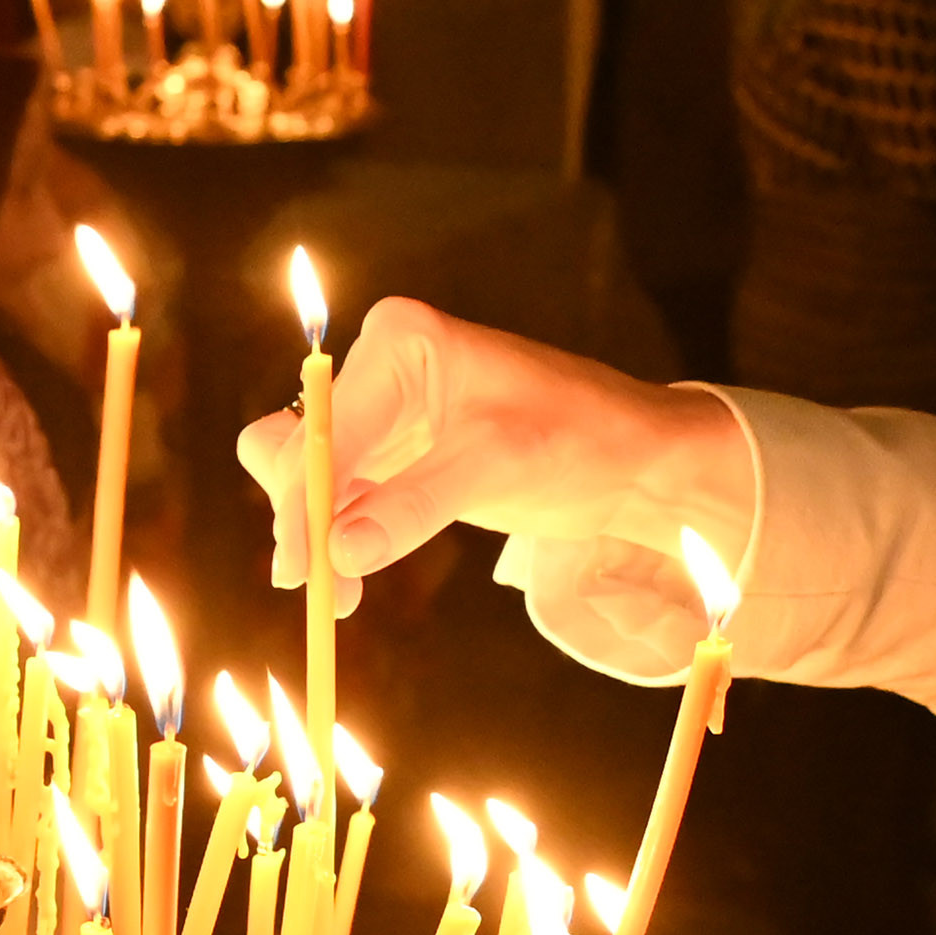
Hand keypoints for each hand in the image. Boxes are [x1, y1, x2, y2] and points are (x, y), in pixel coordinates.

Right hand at [234, 297, 745, 611]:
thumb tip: (339, 551)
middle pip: (302, 447)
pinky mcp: (398, 456)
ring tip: (339, 593)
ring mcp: (386, 413)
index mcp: (401, 341)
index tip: (302, 567)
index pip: (328, 427)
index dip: (306, 498)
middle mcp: (382, 368)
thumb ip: (413, 506)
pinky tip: (351, 580)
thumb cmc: (580, 438)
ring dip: (316, 534)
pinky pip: (343, 497)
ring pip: (313, 478)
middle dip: (305, 518)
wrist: (633, 461)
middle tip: (318, 588)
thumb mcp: (497, 467)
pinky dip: (339, 537)